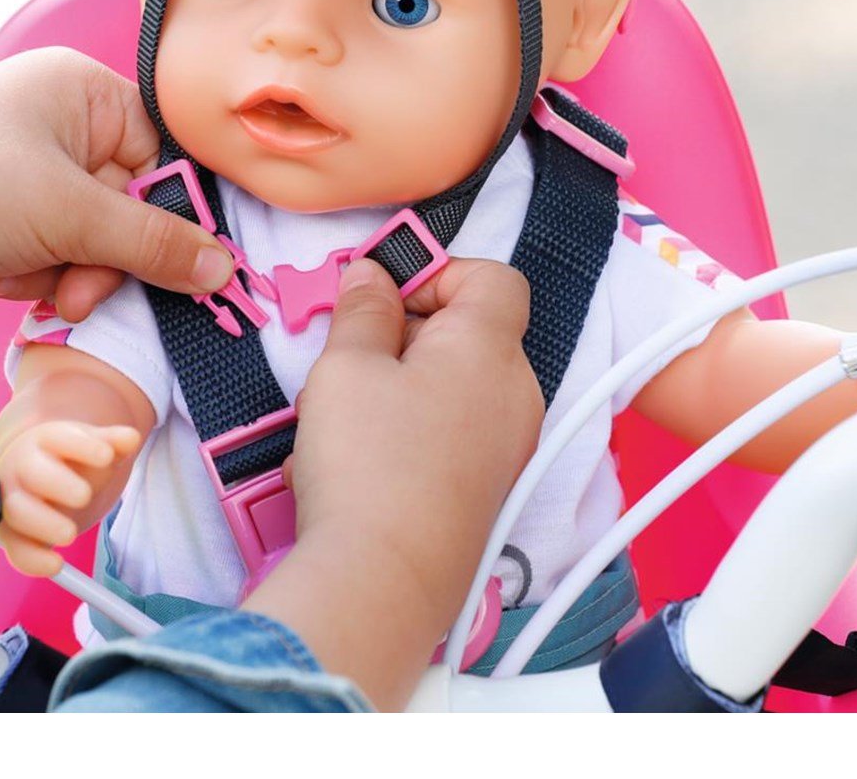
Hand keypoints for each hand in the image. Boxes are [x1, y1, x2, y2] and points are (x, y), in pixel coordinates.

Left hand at [0, 48, 235, 343]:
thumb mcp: (72, 217)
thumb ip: (155, 245)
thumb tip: (222, 266)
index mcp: (76, 88)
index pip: (158, 150)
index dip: (164, 210)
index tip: (179, 260)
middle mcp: (51, 117)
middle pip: (126, 202)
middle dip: (101, 255)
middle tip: (81, 287)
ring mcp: (22, 164)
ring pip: (89, 237)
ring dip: (64, 271)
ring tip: (23, 278)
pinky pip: (51, 250)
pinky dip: (32, 273)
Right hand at [0, 419, 141, 576]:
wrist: (40, 477)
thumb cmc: (69, 461)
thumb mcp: (92, 447)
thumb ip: (112, 443)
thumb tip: (130, 438)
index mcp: (45, 440)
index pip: (60, 437)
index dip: (83, 446)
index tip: (107, 456)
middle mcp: (22, 468)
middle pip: (33, 472)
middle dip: (58, 483)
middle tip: (85, 496)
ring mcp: (12, 501)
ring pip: (16, 512)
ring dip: (42, 524)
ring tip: (71, 534)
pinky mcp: (12, 534)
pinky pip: (15, 549)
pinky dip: (32, 560)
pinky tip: (56, 564)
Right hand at [245, 256, 540, 708]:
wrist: (384, 582)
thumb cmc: (368, 463)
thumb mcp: (345, 365)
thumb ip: (362, 310)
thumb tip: (372, 276)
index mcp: (490, 349)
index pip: (493, 278)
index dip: (437, 274)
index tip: (383, 297)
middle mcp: (516, 395)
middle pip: (469, 336)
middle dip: (405, 337)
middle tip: (349, 359)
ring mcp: (507, 449)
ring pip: (452, 390)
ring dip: (397, 390)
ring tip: (340, 421)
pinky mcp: (487, 493)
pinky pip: (449, 440)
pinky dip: (405, 438)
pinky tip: (352, 468)